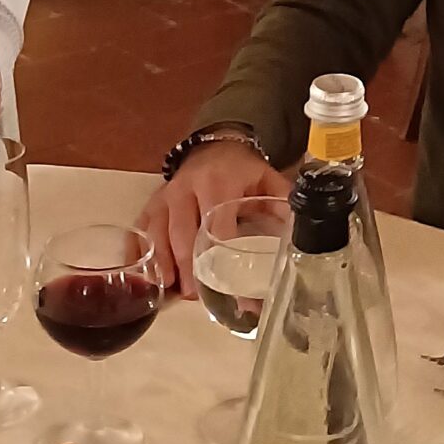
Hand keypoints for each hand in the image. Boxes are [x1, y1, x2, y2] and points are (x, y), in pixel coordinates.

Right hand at [141, 139, 284, 295]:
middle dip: (189, 269)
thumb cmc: (241, 169)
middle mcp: (185, 190)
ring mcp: (165, 197)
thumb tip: (302, 234)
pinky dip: (141, 255)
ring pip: (158, 235)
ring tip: (175, 292)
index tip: (236, 291)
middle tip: (198, 297)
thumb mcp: (267, 179)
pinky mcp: (152, 204)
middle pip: (183, 236)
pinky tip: (148, 278)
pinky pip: (141, 231)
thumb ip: (283, 202)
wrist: (214, 145)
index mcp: (217, 183)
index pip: (218, 227)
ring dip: (165, 266)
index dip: (225, 260)